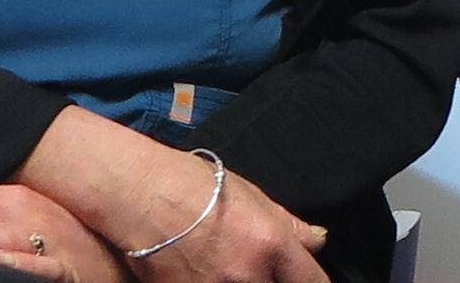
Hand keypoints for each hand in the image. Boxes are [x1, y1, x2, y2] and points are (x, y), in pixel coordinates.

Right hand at [20, 111, 328, 282]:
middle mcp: (247, 275)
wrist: (139, 197)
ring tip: (226, 270)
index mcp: (270, 244)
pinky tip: (207, 275)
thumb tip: (319, 240)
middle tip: (254, 269)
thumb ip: (289, 226)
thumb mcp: (251, 196)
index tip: (305, 282)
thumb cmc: (193, 187)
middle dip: (273, 282)